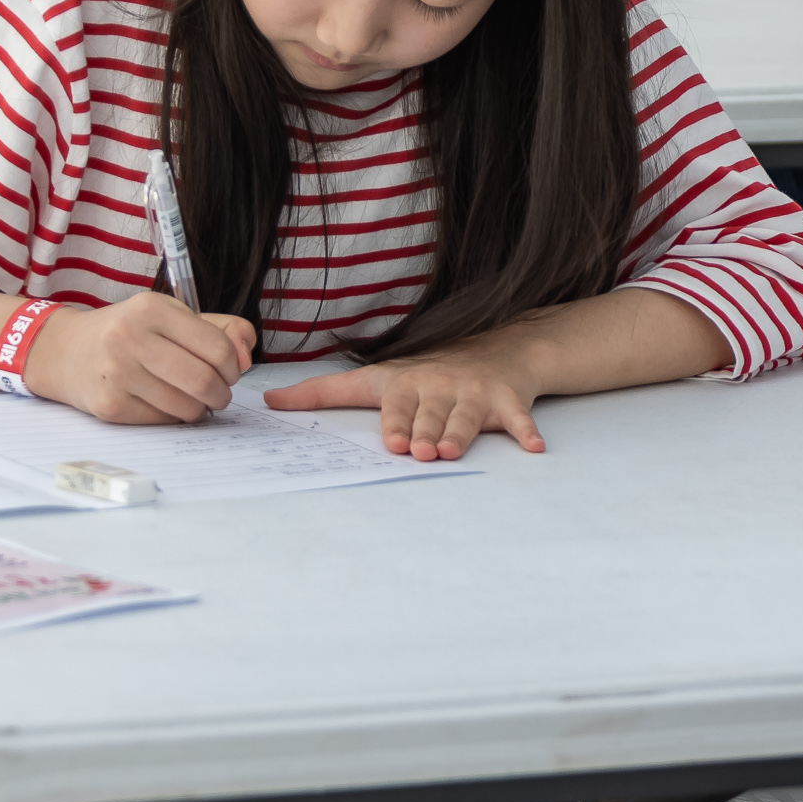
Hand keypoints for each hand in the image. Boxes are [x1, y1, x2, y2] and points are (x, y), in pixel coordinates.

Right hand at [26, 292, 256, 423]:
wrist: (65, 351)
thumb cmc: (129, 332)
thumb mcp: (171, 315)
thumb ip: (221, 329)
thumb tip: (245, 359)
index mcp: (152, 309)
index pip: (217, 348)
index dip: (233, 367)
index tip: (230, 372)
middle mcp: (130, 338)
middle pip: (203, 381)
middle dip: (222, 394)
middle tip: (220, 394)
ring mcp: (116, 374)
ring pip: (185, 407)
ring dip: (201, 409)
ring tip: (195, 400)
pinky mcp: (108, 406)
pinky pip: (162, 421)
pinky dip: (174, 418)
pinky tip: (167, 405)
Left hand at [266, 344, 546, 460]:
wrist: (498, 351)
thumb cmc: (426, 375)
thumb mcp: (376, 378)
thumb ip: (323, 392)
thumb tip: (268, 401)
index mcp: (405, 382)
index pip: (390, 401)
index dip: (391, 420)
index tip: (388, 439)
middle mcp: (438, 384)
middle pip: (429, 412)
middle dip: (423, 429)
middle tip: (417, 449)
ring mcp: (474, 391)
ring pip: (466, 415)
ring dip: (460, 431)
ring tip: (451, 450)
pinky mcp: (507, 399)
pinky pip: (518, 416)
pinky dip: (525, 429)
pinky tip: (533, 446)